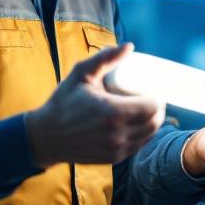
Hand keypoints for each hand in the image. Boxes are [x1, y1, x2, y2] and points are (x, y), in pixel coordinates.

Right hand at [24, 42, 164, 166]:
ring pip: (148, 136)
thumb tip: (129, 46)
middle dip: (158, 110)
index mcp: (112, 112)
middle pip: (154, 122)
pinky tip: (138, 125)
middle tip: (152, 98)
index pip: (152, 106)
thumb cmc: (63, 103)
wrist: (46, 137)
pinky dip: (142, 135)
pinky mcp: (113, 158)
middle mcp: (117, 134)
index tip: (153, 89)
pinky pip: (137, 146)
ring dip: (152, 123)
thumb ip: (105, 58)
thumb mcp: (81, 74)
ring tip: (147, 110)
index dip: (158, 97)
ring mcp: (116, 149)